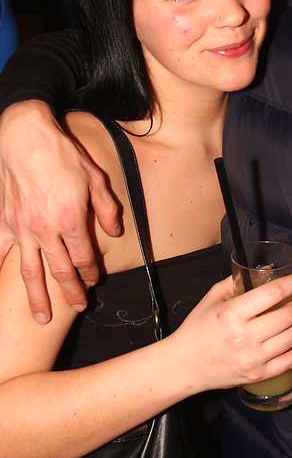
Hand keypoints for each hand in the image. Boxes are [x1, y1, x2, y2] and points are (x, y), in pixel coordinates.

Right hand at [0, 101, 119, 322]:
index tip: (93, 282)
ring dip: (37, 297)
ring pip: (31, 272)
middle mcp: (46, 230)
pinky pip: (1, 252)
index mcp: (71, 220)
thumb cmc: (62, 156)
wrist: (26, 139)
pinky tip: (2, 288)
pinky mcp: (4, 222)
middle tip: (78, 307)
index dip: (90, 272)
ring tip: (42, 318)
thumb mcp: (95, 178)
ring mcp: (22, 228)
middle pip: (60, 270)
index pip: (84, 257)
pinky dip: (1, 270)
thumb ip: (106, 209)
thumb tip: (115, 232)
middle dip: (70, 292)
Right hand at [174, 272, 291, 392]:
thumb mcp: (212, 297)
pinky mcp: (258, 375)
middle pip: (289, 315)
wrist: (185, 365)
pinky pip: (290, 360)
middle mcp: (245, 337)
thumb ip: (238, 281)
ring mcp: (253, 358)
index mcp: (232, 314)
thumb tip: (264, 271)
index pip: (274, 293)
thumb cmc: (197, 329)